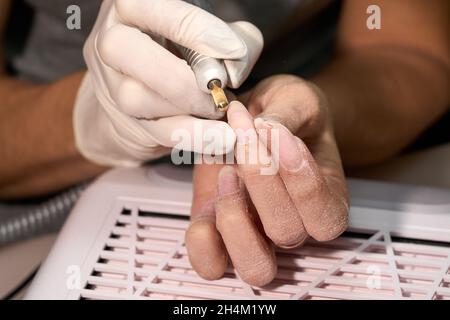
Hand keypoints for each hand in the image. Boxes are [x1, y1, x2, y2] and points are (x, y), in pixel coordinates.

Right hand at [74, 0, 262, 166]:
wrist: (153, 93)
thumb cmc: (186, 54)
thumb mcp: (212, 36)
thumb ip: (234, 38)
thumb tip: (236, 60)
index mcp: (130, 9)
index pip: (150, 6)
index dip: (195, 29)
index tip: (233, 50)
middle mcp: (110, 41)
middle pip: (125, 50)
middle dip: (181, 76)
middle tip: (218, 89)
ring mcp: (111, 84)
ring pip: (135, 97)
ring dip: (187, 108)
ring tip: (219, 109)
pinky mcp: (125, 120)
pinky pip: (154, 131)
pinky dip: (193, 136)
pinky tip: (221, 138)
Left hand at [186, 75, 348, 285]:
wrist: (260, 115)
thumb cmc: (287, 112)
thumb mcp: (296, 99)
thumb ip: (287, 114)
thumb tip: (263, 130)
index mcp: (326, 201)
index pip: (325, 218)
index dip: (302, 181)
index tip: (280, 133)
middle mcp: (294, 225)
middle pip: (286, 234)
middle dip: (262, 181)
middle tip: (245, 134)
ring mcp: (255, 233)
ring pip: (255, 266)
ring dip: (234, 216)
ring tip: (227, 171)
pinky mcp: (218, 229)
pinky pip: (211, 263)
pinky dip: (203, 240)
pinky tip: (208, 196)